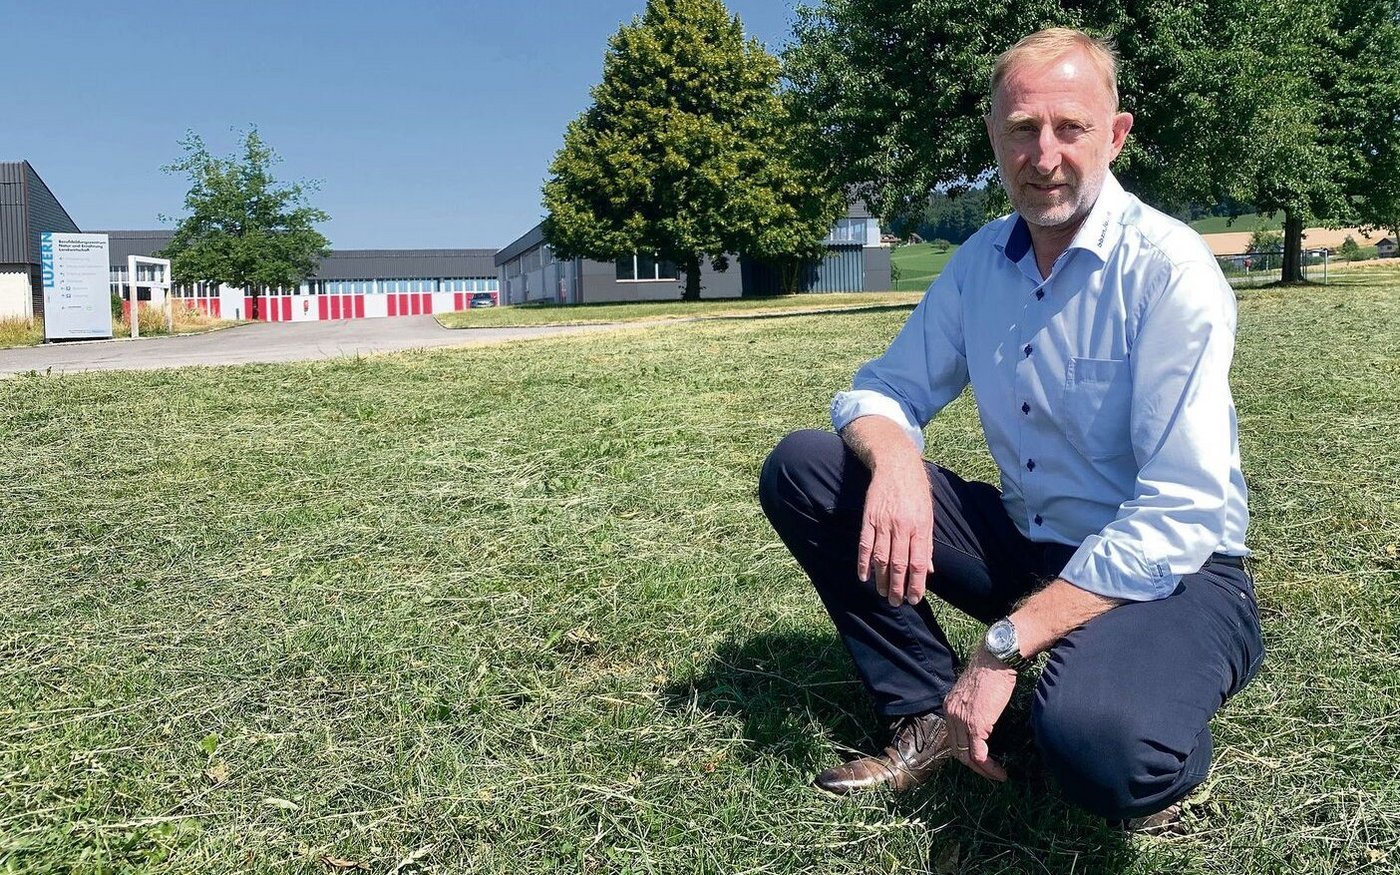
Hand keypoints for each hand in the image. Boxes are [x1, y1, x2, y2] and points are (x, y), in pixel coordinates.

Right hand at [856, 462, 933, 606]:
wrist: (896, 465)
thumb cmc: (916, 492)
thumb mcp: (928, 516)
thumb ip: (926, 545)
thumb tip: (927, 571)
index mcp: (920, 527)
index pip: (918, 563)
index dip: (916, 584)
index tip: (914, 599)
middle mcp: (902, 527)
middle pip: (899, 564)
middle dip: (898, 587)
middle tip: (896, 602)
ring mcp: (883, 523)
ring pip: (881, 558)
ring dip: (882, 579)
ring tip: (883, 594)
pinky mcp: (869, 518)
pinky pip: (865, 544)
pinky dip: (864, 562)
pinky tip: (864, 577)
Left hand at [942, 648, 1014, 781]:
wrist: (995, 660)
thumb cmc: (991, 672)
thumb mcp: (975, 692)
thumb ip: (973, 707)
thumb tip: (984, 721)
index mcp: (950, 707)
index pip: (953, 738)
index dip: (966, 752)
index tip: (981, 761)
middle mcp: (952, 714)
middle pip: (957, 750)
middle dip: (974, 766)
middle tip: (990, 773)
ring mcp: (962, 720)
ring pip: (967, 755)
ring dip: (983, 770)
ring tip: (997, 776)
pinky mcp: (976, 723)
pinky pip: (979, 752)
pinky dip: (988, 766)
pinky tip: (999, 771)